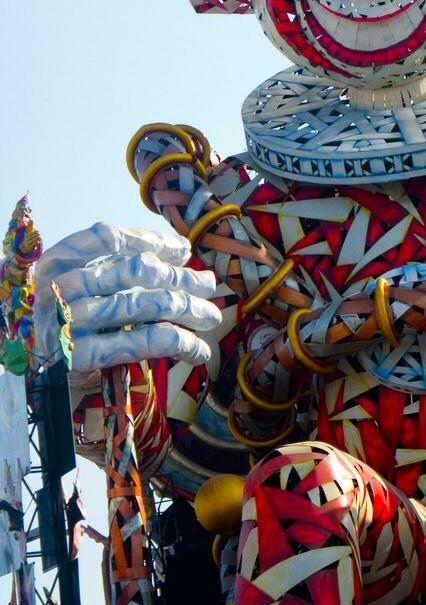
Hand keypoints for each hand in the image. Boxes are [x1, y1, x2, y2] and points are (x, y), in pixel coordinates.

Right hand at [35, 222, 220, 370]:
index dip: (152, 240)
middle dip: (182, 277)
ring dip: (189, 309)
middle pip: (138, 271)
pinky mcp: (82, 356)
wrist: (35, 367)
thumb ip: (122, 260)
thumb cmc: (68, 314)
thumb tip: (181, 250)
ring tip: (212, 316)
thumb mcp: (81, 279)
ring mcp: (70, 321)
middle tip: (210, 285)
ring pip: (147, 304)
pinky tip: (199, 349)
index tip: (185, 250)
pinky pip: (144, 341)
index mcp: (58, 259)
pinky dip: (180, 343)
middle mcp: (61, 286)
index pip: (110, 237)